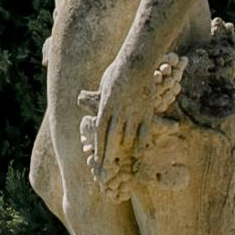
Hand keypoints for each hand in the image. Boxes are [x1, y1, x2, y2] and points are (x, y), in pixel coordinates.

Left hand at [85, 52, 143, 196]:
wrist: (136, 62)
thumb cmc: (117, 71)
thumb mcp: (103, 85)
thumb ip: (99, 98)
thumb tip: (88, 100)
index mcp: (105, 107)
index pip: (100, 132)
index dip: (97, 148)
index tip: (95, 160)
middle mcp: (118, 113)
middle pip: (112, 139)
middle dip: (108, 157)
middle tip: (105, 172)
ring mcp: (133, 113)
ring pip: (128, 138)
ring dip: (125, 152)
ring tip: (122, 166)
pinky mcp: (146, 111)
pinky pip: (144, 131)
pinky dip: (142, 142)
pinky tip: (140, 153)